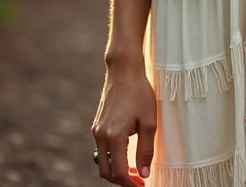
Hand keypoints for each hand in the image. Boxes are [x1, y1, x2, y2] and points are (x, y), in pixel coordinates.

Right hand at [91, 62, 156, 185]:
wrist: (124, 71)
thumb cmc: (139, 93)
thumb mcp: (149, 121)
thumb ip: (146, 150)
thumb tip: (143, 174)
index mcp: (114, 136)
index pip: (119, 172)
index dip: (130, 184)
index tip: (141, 186)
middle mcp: (101, 135)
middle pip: (106, 172)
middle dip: (121, 180)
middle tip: (138, 180)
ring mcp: (96, 130)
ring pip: (102, 162)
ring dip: (115, 170)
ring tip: (134, 169)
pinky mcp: (96, 125)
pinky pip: (101, 150)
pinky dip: (112, 157)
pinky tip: (127, 153)